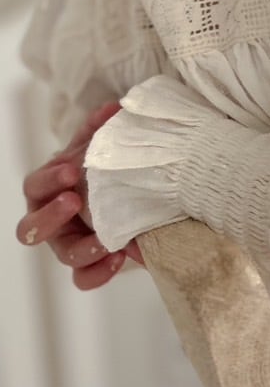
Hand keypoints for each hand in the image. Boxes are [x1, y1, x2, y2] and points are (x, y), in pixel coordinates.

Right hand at [16, 101, 143, 287]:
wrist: (119, 190)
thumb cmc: (97, 169)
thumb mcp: (96, 148)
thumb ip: (99, 128)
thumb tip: (113, 108)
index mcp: (47, 189)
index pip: (35, 185)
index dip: (49, 179)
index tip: (71, 170)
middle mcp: (50, 219)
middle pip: (32, 228)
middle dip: (52, 216)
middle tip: (74, 201)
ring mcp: (66, 243)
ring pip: (62, 256)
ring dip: (83, 250)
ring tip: (107, 242)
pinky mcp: (86, 263)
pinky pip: (84, 278)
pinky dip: (99, 272)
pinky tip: (120, 258)